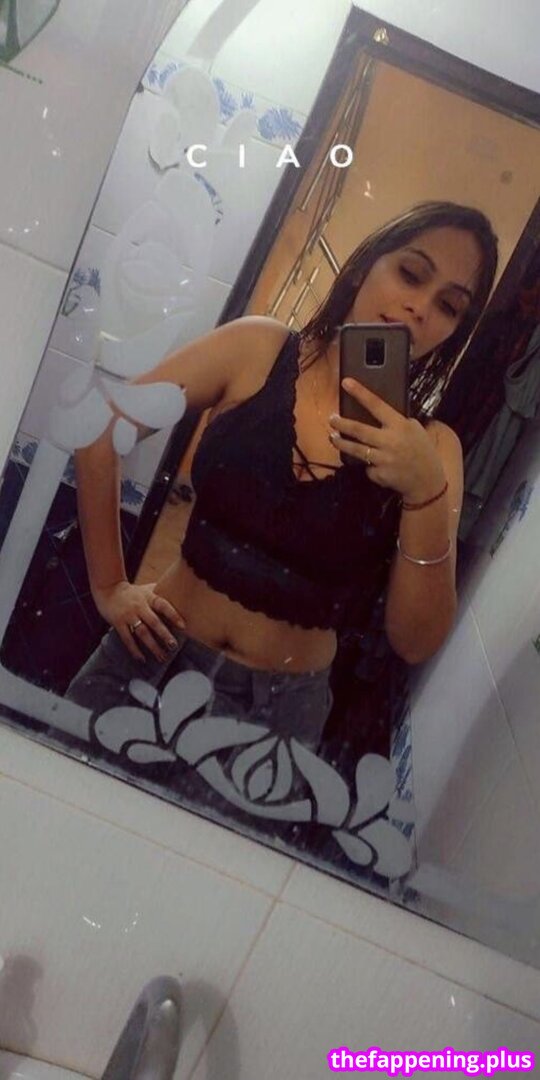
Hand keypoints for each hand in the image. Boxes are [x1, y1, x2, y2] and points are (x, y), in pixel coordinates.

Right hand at [93, 580, 185, 661]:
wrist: (108, 589)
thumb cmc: (132, 592)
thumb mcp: (146, 589)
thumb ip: (160, 593)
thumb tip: (179, 593)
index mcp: (149, 597)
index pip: (163, 605)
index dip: (173, 615)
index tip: (183, 626)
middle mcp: (139, 606)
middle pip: (154, 622)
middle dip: (164, 635)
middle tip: (173, 646)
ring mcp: (128, 615)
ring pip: (142, 632)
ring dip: (152, 646)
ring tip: (162, 657)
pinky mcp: (118, 623)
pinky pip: (127, 639)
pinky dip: (135, 650)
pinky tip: (142, 659)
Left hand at [329, 378, 446, 501]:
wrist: (427, 481)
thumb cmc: (422, 451)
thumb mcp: (415, 430)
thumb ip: (398, 421)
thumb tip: (377, 412)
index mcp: (400, 425)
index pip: (377, 404)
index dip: (360, 392)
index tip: (346, 382)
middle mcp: (390, 441)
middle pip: (358, 429)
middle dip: (341, 423)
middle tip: (331, 418)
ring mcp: (383, 459)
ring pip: (355, 449)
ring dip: (341, 443)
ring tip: (333, 437)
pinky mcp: (379, 474)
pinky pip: (366, 466)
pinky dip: (367, 464)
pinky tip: (373, 464)